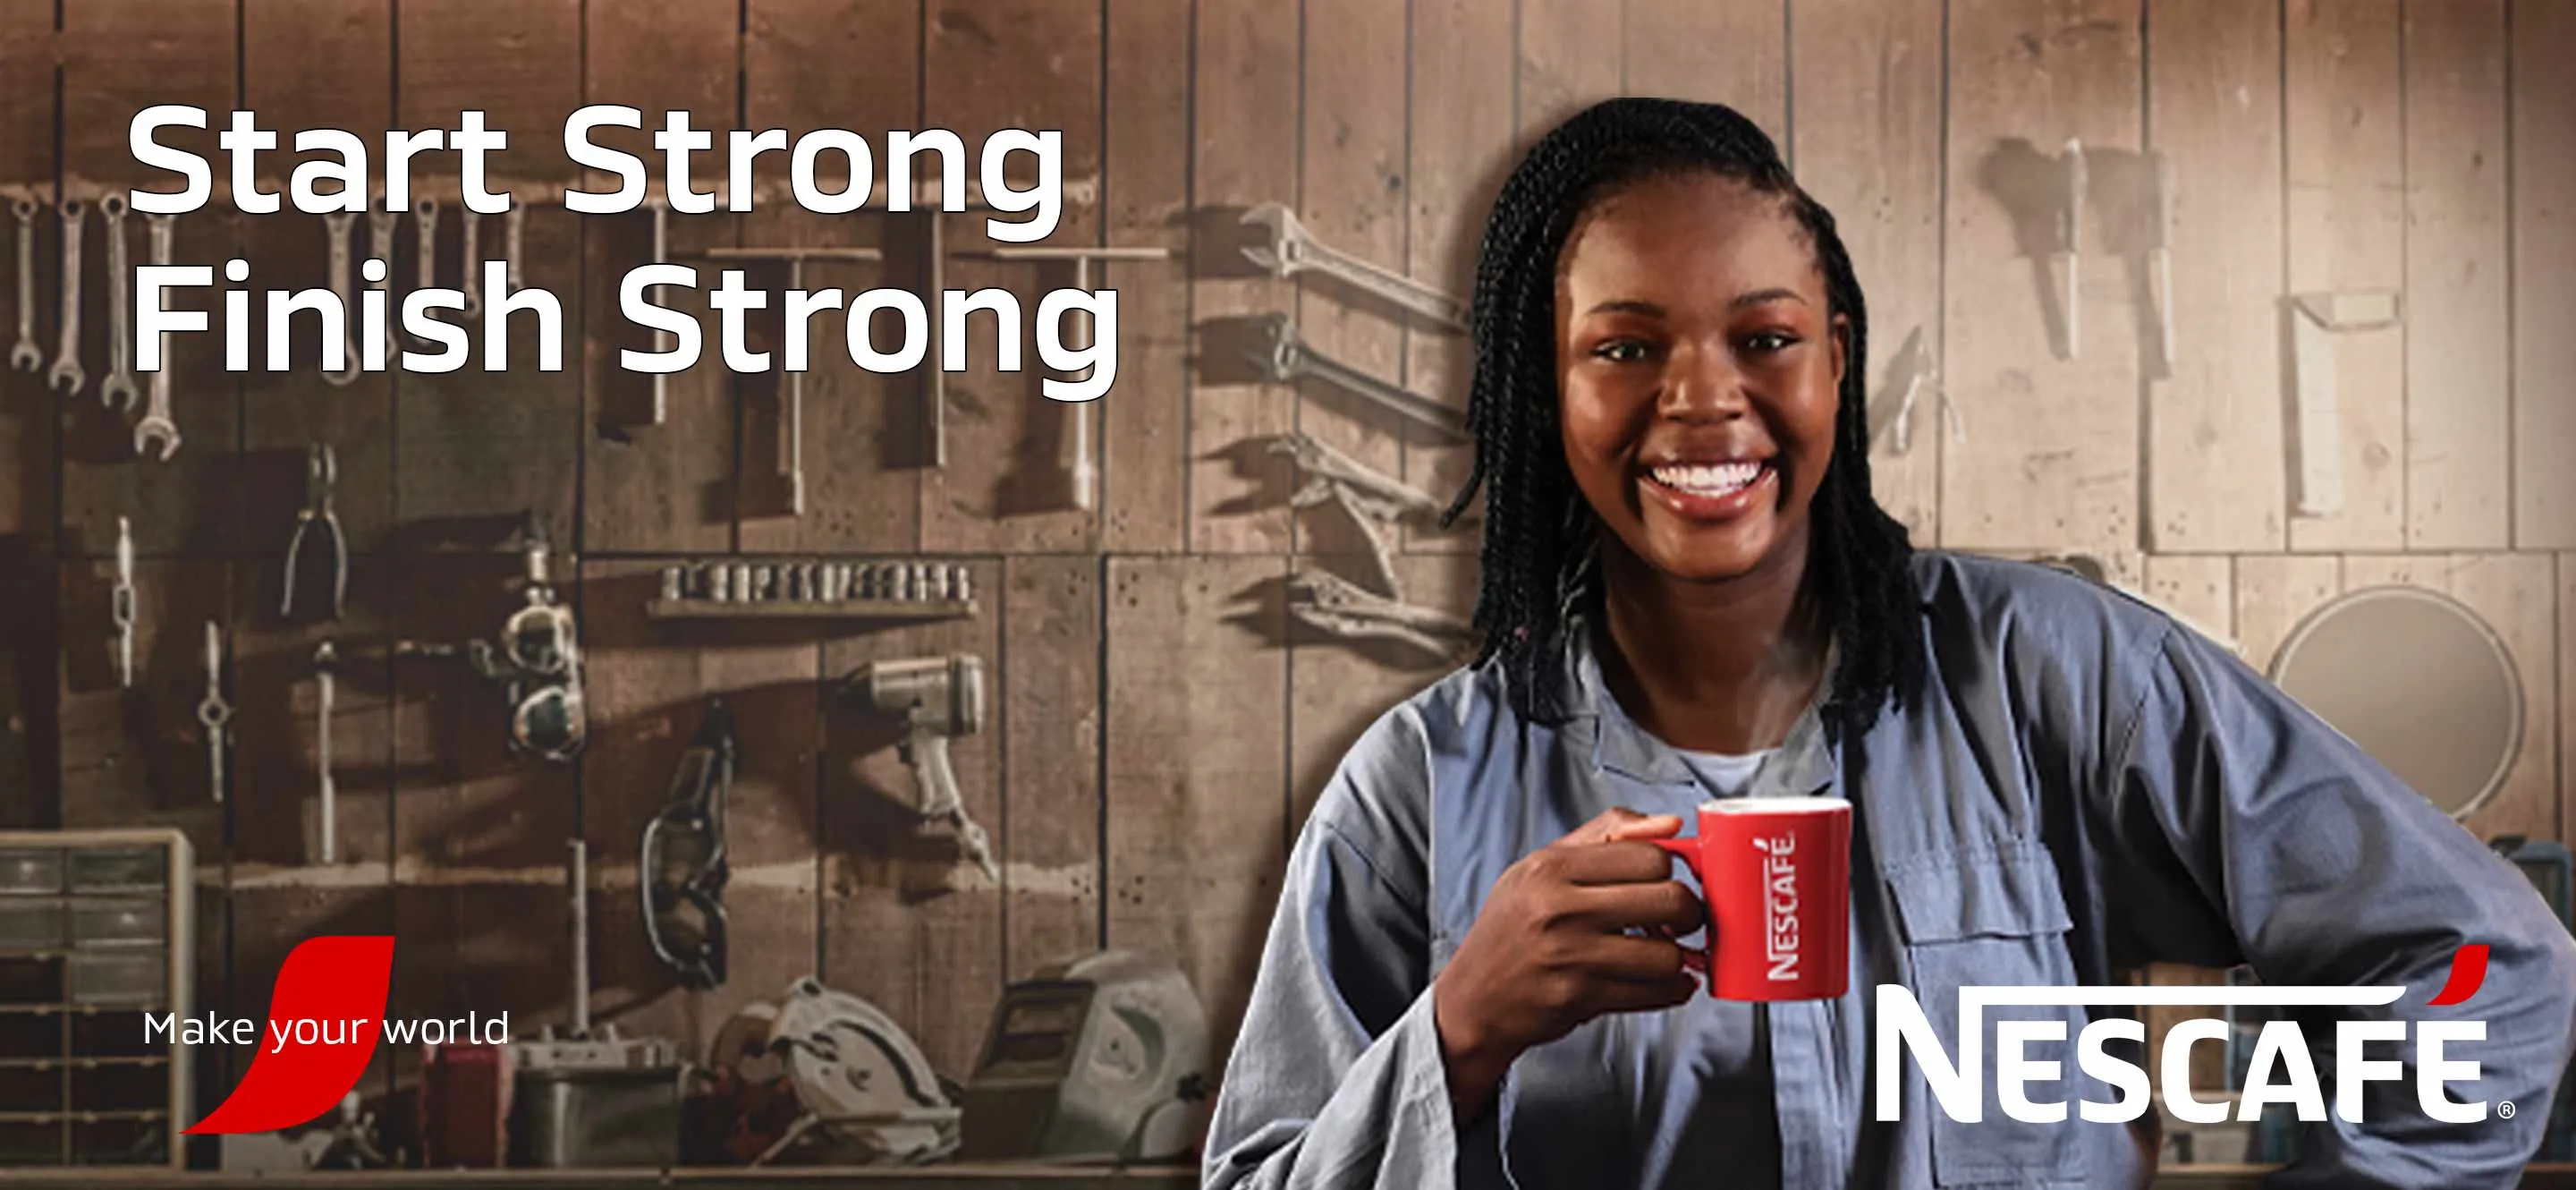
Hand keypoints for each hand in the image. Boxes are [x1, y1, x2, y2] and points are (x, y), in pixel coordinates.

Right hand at [1431, 808, 1703, 1120]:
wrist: (1474, 999)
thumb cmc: (1511, 930)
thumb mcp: (1540, 867)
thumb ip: (1605, 836)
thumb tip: (1670, 823)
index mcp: (1551, 868)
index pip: (1650, 854)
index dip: (1671, 869)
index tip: (1668, 882)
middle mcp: (1559, 908)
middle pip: (1669, 899)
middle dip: (1690, 911)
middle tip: (1682, 918)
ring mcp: (1571, 956)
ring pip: (1667, 952)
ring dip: (1677, 956)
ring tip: (1665, 952)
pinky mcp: (1580, 998)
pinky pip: (1653, 993)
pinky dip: (1672, 989)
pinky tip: (1664, 982)